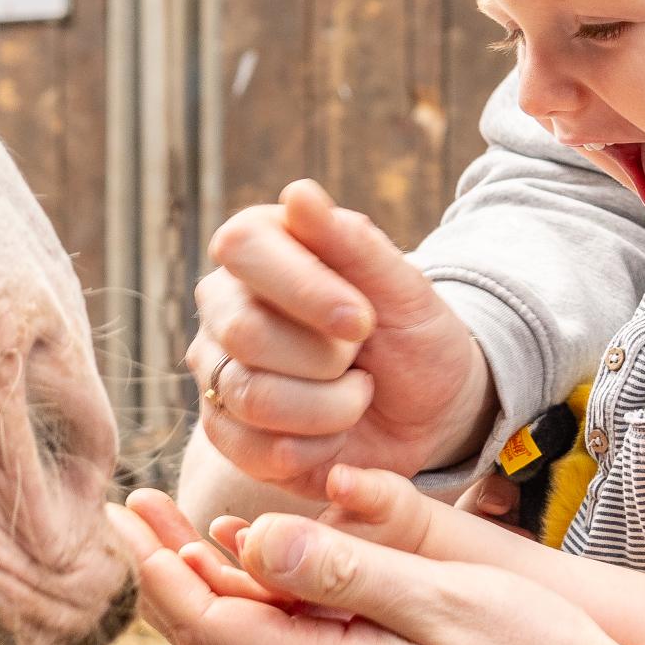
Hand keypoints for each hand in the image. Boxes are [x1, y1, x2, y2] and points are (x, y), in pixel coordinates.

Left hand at [106, 498, 644, 644]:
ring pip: (251, 638)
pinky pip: (295, 641)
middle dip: (162, 568)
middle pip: (215, 633)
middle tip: (127, 506)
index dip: (156, 569)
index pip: (211, 626)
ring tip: (169, 524)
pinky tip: (256, 560)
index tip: (124, 513)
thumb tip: (253, 545)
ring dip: (203, 580)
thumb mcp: (449, 600)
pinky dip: (258, 594)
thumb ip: (349, 572)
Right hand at [190, 181, 493, 496]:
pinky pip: (255, 452)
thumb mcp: (405, 289)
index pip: (241, 247)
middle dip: (327, 358)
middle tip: (362, 358)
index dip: (303, 289)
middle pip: (244, 331)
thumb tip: (298, 193)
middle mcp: (224, 305)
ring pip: (252, 396)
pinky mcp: (224, 433)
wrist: (427, 413)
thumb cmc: (413, 337)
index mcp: (260, 248)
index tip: (363, 320)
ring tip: (356, 395)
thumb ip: (352, 242)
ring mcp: (217, 370)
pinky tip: (336, 435)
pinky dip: (316, 450)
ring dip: (331, 408)